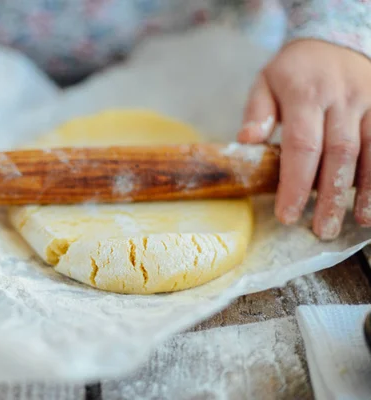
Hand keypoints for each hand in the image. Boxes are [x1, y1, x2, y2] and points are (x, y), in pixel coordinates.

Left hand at [238, 39, 370, 238]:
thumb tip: (246, 142)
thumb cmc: (294, 70)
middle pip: (338, 153)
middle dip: (330, 196)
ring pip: (370, 150)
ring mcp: (368, 102)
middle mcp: (342, 99)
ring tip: (358, 222)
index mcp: (305, 93)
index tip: (287, 214)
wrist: (335, 40)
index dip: (295, 183)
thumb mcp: (266, 82)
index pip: (301, 145)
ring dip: (366, 190)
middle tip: (322, 230)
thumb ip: (257, 111)